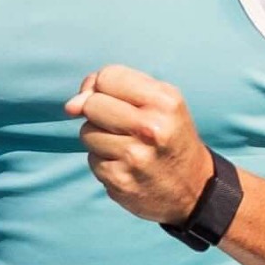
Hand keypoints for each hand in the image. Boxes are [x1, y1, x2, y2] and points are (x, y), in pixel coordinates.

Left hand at [67, 64, 217, 223]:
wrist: (193, 188)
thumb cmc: (169, 136)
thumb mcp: (159, 102)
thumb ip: (115, 88)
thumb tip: (71, 105)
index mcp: (164, 102)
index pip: (107, 77)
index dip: (102, 86)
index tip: (113, 99)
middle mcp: (151, 128)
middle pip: (92, 104)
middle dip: (98, 112)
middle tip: (122, 125)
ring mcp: (134, 157)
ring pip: (86, 132)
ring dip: (99, 138)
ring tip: (126, 146)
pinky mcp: (119, 180)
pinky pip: (91, 159)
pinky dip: (103, 161)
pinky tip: (125, 165)